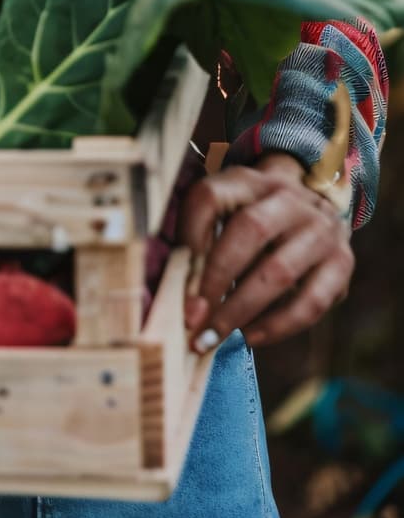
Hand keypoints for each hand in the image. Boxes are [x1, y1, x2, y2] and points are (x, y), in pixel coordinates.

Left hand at [179, 152, 353, 352]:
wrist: (314, 210)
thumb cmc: (253, 220)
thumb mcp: (226, 211)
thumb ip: (199, 237)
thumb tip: (176, 289)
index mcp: (249, 180)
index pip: (211, 196)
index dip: (190, 236)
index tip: (175, 276)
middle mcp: (290, 198)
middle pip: (251, 230)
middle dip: (216, 279)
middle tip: (192, 318)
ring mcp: (321, 229)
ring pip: (280, 271)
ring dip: (242, 310)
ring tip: (214, 336)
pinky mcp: (342, 263)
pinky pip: (311, 302)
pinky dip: (277, 326)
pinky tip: (250, 337)